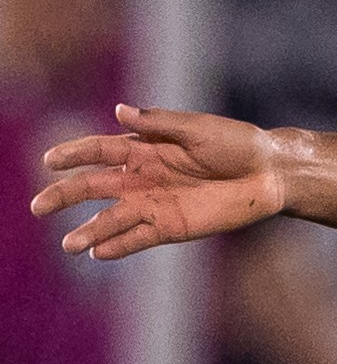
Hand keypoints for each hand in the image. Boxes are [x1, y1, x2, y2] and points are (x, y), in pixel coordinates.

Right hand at [33, 105, 286, 259]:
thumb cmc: (236, 143)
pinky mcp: (172, 226)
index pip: (99, 150)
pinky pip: (140, 238)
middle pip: (94, 187)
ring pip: (112, 218)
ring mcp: (155, 203)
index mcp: (144, 147)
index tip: (49, 160)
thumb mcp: (198, 128)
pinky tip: (100, 254)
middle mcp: (142, 177)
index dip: (73, 154)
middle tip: (38, 207)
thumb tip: (118, 110)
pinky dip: (120, 246)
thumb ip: (158, 123)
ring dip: (90, 231)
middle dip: (64, 196)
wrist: (270, 173)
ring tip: (68, 245)